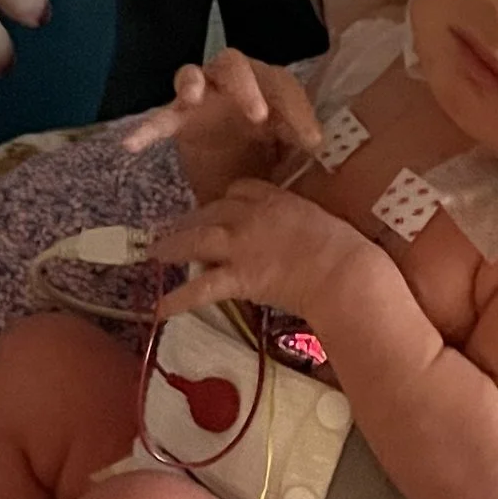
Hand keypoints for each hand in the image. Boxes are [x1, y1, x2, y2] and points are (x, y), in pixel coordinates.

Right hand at [123, 47, 321, 201]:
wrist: (241, 181)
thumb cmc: (271, 156)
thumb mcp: (292, 151)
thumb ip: (301, 141)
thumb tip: (318, 145)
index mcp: (269, 88)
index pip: (282, 84)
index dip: (297, 110)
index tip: (310, 143)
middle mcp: (234, 84)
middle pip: (235, 64)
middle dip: (244, 86)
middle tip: (257, 116)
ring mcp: (203, 99)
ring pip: (194, 75)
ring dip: (194, 83)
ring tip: (192, 96)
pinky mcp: (179, 120)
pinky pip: (160, 118)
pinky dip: (147, 128)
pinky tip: (131, 144)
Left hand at [151, 177, 369, 323]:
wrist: (343, 271)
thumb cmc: (343, 247)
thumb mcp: (320, 220)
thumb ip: (298, 221)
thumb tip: (296, 233)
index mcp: (273, 199)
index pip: (240, 189)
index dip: (227, 199)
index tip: (220, 207)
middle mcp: (249, 216)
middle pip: (210, 211)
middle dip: (190, 220)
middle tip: (175, 228)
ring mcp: (240, 246)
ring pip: (195, 240)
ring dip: (172, 247)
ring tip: (154, 253)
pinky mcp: (238, 277)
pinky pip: (201, 288)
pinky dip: (177, 299)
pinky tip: (159, 309)